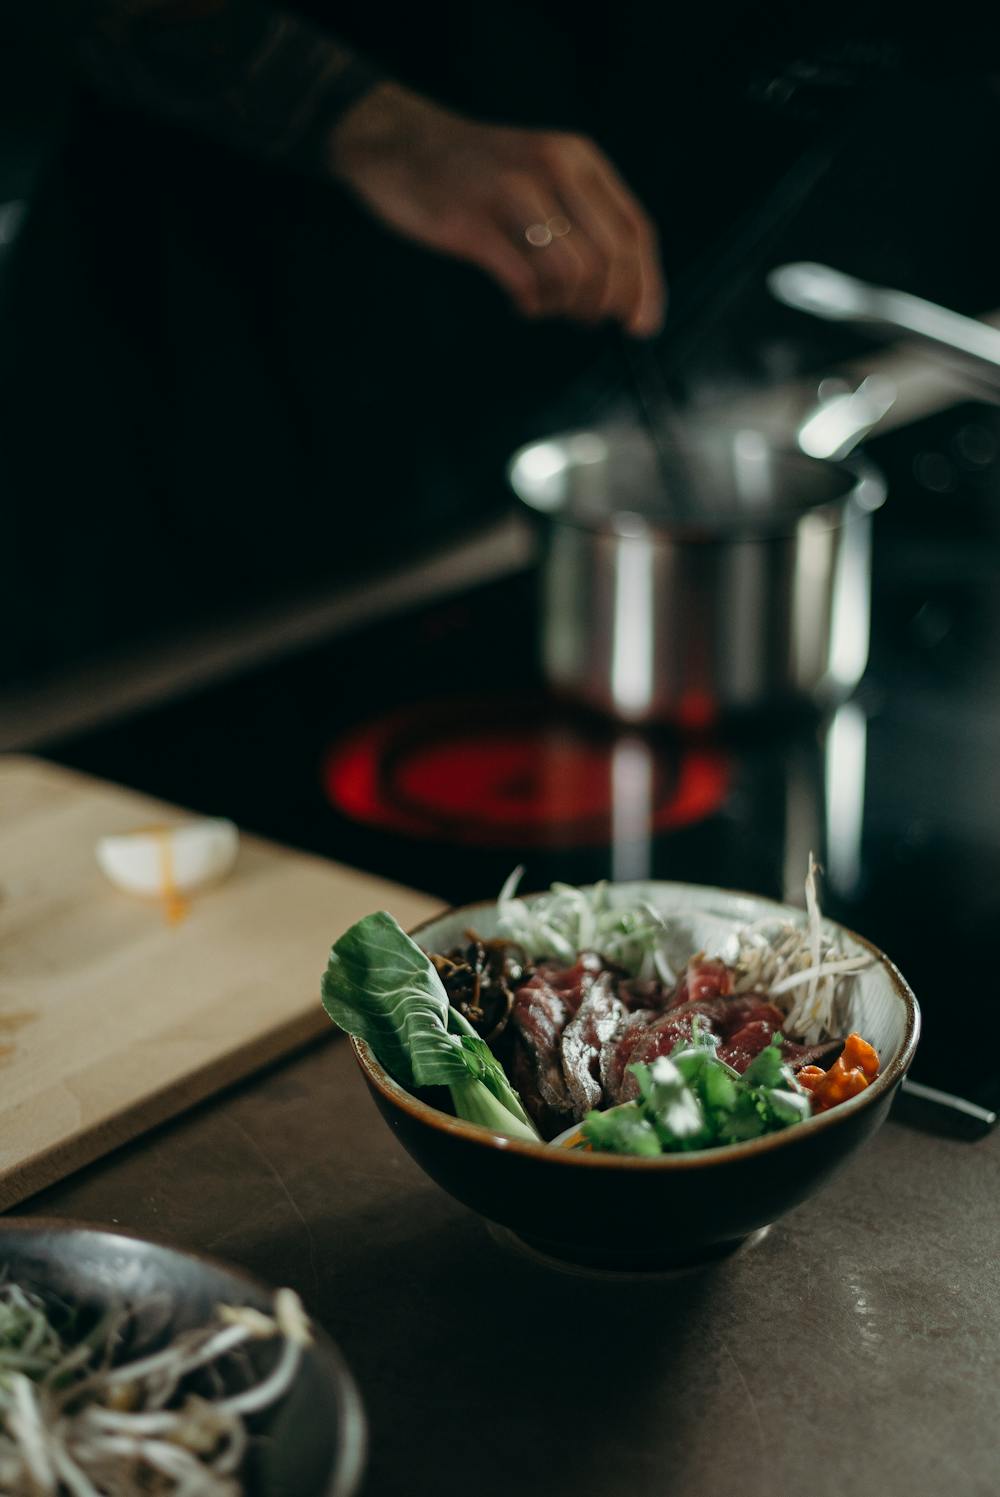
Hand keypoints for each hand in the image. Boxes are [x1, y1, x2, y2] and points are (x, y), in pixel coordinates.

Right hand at [328, 82, 664, 336]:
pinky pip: (524, 281)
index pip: (635, 232)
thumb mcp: (543, 172)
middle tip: (585, 321)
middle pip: (610, 260)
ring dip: (566, 307)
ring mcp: (510, 194)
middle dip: (606, 305)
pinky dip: (532, 305)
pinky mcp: (471, 223)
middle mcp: (551, 169)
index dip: (645, 287)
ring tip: (546, 307)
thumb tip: (624, 295)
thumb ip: (583, 216)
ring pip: (572, 274)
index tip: (640, 326)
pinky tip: (522, 302)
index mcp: (578, 158)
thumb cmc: (478, 172)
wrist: (398, 142)